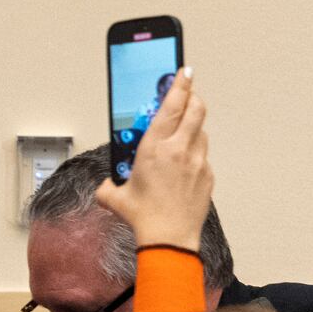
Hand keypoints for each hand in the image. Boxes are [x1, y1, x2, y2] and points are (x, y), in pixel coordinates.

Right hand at [94, 67, 212, 249]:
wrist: (169, 241)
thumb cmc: (144, 218)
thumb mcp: (115, 196)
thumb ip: (108, 184)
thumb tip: (105, 185)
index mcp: (155, 147)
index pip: (172, 104)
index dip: (180, 83)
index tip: (184, 70)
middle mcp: (180, 150)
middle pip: (196, 110)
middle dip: (193, 96)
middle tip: (188, 92)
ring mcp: (197, 163)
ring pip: (201, 132)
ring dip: (194, 125)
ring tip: (183, 129)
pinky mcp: (207, 176)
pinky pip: (204, 155)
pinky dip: (196, 152)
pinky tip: (186, 161)